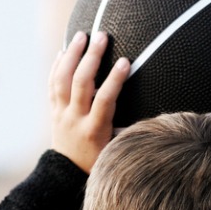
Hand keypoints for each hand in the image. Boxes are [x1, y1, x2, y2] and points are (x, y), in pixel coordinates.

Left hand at [49, 31, 129, 172]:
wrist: (68, 173)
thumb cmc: (99, 160)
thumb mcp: (116, 149)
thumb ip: (130, 130)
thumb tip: (158, 117)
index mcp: (95, 129)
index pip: (105, 100)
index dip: (115, 80)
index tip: (126, 61)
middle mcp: (76, 119)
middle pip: (81, 84)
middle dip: (91, 58)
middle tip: (102, 36)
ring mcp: (62, 114)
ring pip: (62, 80)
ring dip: (71, 55)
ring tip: (81, 35)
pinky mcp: (54, 110)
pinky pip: (52, 85)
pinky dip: (57, 66)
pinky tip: (64, 51)